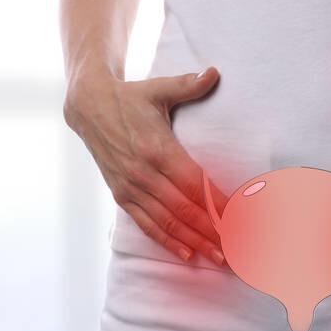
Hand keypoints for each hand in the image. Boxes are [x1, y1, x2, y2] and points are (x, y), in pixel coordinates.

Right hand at [64, 66, 228, 265]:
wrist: (88, 106)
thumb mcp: (158, 88)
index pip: (195, 184)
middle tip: (239, 247)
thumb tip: (214, 73)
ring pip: (168, 222)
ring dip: (195, 242)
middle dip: (213, 231)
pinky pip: (146, 224)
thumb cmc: (130, 97)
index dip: (218, 204)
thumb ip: (188, 84)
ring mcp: (131, 187)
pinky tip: (188, 255)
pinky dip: (167, 241)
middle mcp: (144, 173)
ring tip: (220, 257)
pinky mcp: (121, 195)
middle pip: (185, 210)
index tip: (242, 218)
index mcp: (158, 148)